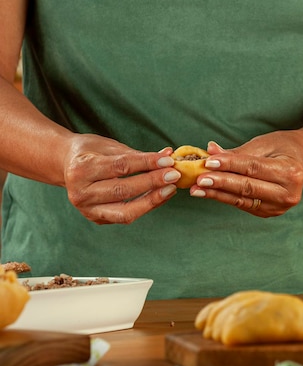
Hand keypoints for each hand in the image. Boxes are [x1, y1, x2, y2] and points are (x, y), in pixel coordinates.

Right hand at [63, 134, 179, 223]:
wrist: (65, 165)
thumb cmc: (90, 152)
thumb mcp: (109, 146)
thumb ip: (138, 154)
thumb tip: (167, 154)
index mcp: (81, 168)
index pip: (120, 167)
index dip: (146, 164)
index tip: (167, 160)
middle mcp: (80, 192)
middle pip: (123, 190)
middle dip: (152, 182)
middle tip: (174, 175)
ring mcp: (86, 209)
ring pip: (125, 211)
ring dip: (152, 201)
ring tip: (171, 189)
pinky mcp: (96, 219)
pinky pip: (124, 217)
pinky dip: (144, 207)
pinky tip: (159, 196)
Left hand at [189, 135, 302, 217]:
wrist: (300, 162)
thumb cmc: (281, 148)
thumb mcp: (263, 144)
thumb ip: (237, 152)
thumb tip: (210, 151)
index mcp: (290, 172)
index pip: (253, 168)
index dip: (230, 165)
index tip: (208, 161)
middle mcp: (287, 193)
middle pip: (248, 187)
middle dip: (221, 182)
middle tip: (198, 178)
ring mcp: (278, 207)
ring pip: (242, 199)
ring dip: (217, 194)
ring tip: (196, 189)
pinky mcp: (268, 213)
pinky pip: (242, 204)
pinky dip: (224, 197)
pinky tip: (207, 192)